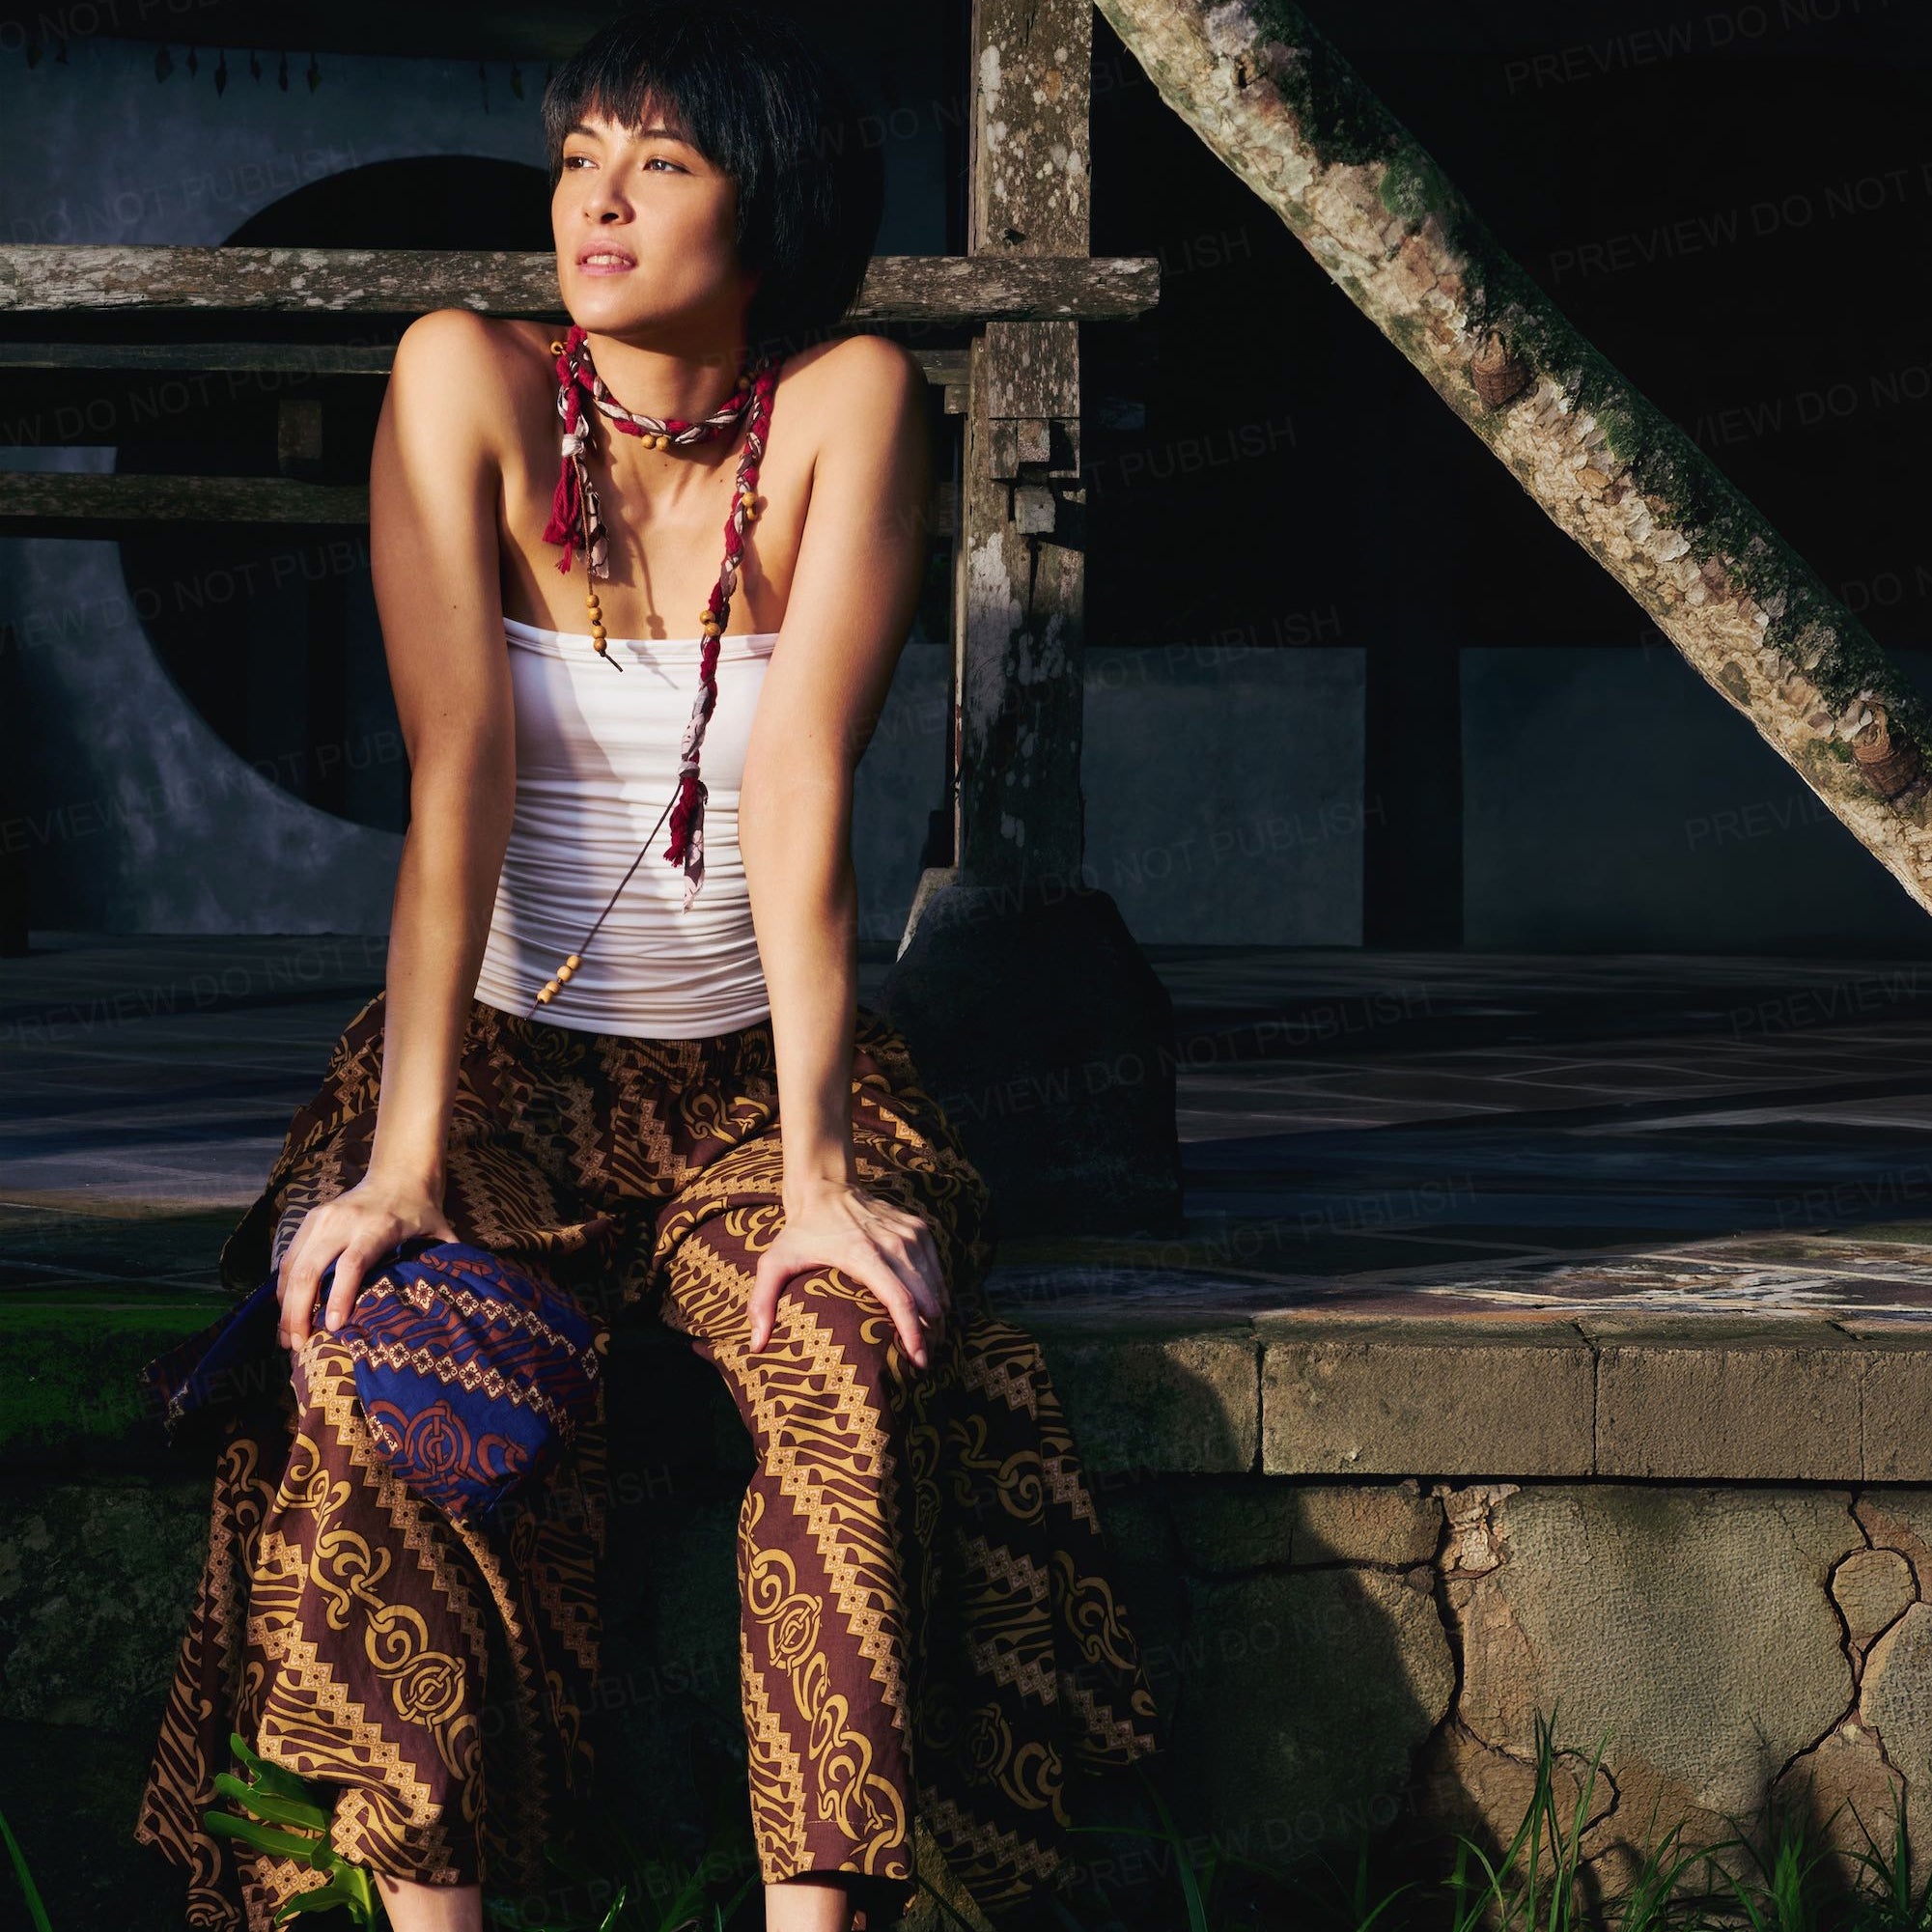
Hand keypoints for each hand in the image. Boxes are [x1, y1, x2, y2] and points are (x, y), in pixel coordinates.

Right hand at [276, 1170, 457, 1351]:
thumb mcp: (439, 1234)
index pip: (353, 1264)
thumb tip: (461, 1300)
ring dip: (285, 1305)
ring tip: (287, 1339)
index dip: (340, 1296)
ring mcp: (322, 1218)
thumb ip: (447, 1262)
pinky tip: (285, 1313)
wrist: (399, 1174)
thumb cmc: (420, 1213)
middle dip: (299, 1311)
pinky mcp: (310, 1219)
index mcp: (379, 1227)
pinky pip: (288, 1258)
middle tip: (299, 1347)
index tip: (332, 1328)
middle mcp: (344, 1221)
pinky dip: (282, 1288)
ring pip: (292, 1266)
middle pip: (310, 1270)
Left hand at [751, 1180, 948, 1368]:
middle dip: (929, 1330)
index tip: (919, 1359)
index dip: (912, 1332)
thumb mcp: (774, 1262)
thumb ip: (762, 1302)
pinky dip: (937, 1288)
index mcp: (862, 1254)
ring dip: (936, 1311)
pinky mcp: (917, 1226)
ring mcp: (907, 1232)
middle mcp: (891, 1242)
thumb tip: (757, 1345)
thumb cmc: (800, 1232)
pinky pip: (936, 1264)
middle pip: (924, 1295)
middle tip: (924, 1358)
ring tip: (931, 1338)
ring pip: (934, 1280)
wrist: (824, 1186)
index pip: (899, 1299)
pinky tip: (932, 1308)